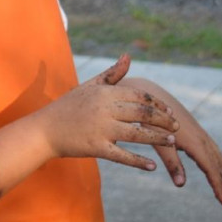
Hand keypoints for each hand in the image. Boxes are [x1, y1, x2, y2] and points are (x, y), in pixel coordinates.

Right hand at [34, 55, 179, 170]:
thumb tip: (128, 56)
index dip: (158, 104)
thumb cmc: (68, 106)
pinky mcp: (96, 147)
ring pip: (138, 134)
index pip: (140, 96)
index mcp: (104, 93)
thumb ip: (111, 74)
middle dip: (164, 121)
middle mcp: (104, 109)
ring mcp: (101, 129)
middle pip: (143, 114)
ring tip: (172, 142)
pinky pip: (123, 156)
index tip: (169, 111)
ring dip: (158, 139)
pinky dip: (139, 162)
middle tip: (176, 127)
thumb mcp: (89, 86)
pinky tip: (152, 166)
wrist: (44, 130)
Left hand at [122, 78, 221, 206]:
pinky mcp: (193, 127)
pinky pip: (210, 147)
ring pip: (215, 154)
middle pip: (217, 163)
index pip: (210, 168)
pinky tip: (214, 165)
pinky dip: (216, 160)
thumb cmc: (149, 119)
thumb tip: (181, 184)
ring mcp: (198, 131)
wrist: (148, 95)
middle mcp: (200, 136)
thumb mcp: (158, 142)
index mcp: (194, 142)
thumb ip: (171, 162)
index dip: (217, 185)